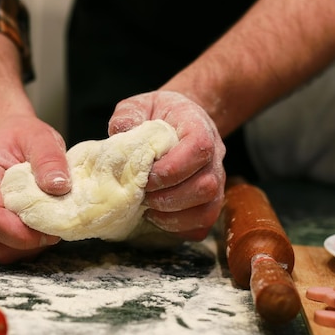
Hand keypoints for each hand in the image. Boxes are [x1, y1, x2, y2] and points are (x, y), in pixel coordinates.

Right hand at [0, 115, 70, 263]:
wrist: (6, 135)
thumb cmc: (19, 136)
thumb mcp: (40, 137)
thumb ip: (49, 159)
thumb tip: (59, 187)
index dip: (22, 233)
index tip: (52, 230)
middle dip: (29, 241)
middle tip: (56, 225)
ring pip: (0, 250)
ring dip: (29, 245)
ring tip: (47, 222)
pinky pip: (4, 247)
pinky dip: (26, 244)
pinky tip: (39, 225)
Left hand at [108, 90, 225, 240]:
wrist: (180, 121)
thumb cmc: (158, 115)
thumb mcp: (140, 105)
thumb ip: (129, 115)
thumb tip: (119, 133)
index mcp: (199, 128)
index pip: (199, 148)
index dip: (172, 168)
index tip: (146, 175)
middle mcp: (214, 157)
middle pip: (206, 185)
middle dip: (169, 198)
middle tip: (142, 196)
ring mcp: (216, 182)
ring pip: (207, 210)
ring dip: (174, 216)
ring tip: (147, 210)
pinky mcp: (209, 202)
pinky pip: (203, 225)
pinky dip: (180, 228)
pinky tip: (158, 218)